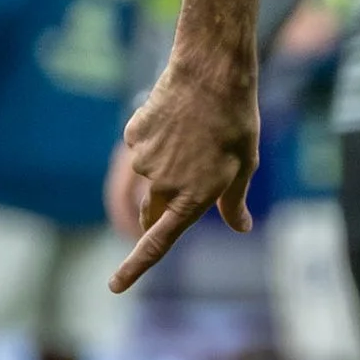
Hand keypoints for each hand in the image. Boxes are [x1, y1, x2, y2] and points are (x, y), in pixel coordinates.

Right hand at [109, 55, 257, 291]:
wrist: (211, 73)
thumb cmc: (236, 121)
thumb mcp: (244, 164)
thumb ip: (233, 201)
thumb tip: (240, 227)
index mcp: (193, 198)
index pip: (158, 242)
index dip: (135, 266)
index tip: (114, 286)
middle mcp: (164, 184)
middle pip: (154, 210)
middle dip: (164, 209)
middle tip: (190, 180)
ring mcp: (145, 160)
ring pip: (150, 175)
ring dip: (166, 165)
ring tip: (193, 133)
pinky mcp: (133, 135)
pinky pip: (142, 147)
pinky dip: (155, 140)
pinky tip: (175, 118)